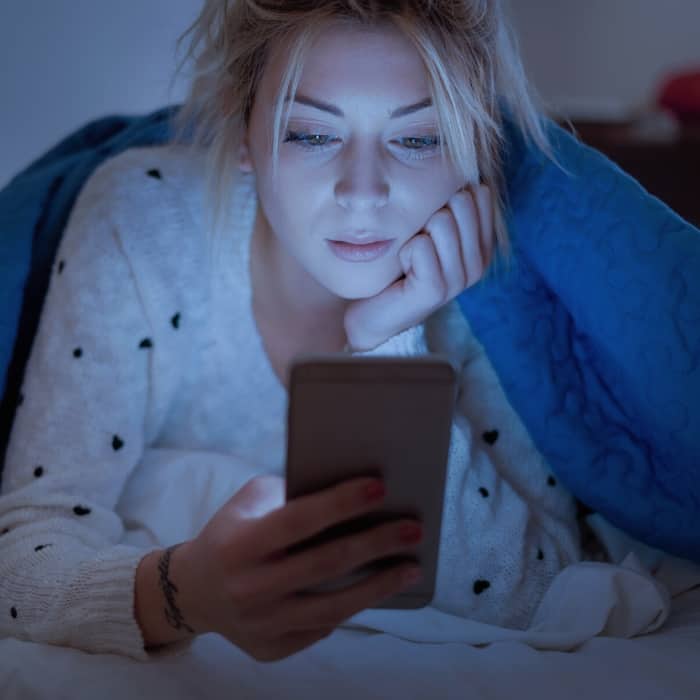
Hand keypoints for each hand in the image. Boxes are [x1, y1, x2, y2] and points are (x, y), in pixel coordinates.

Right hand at [175, 475, 421, 661]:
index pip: (299, 520)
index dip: (341, 503)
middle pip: (326, 564)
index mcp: (241, 544)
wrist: (193, 591)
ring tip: (412, 567)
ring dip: (379, 586)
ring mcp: (262, 623)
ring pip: (332, 607)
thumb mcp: (249, 502)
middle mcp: (250, 587)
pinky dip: (353, 606)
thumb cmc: (231, 533)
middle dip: (376, 544)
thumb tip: (351, 493)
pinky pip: (322, 627)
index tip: (380, 486)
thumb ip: (291, 493)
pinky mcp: (272, 647)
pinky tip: (379, 588)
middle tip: (414, 529)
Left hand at [344, 183, 493, 350]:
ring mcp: (460, 279)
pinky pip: (420, 246)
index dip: (445, 197)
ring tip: (410, 258)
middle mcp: (479, 262)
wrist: (371, 311)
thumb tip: (458, 158)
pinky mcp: (437, 291)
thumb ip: (447, 199)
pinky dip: (404, 252)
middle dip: (429, 214)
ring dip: (415, 234)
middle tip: (417, 244)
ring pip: (441, 221)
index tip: (430, 225)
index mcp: (482, 244)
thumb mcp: (426, 226)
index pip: (480, 192)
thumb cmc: (398, 263)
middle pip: (462, 201)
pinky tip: (403, 270)